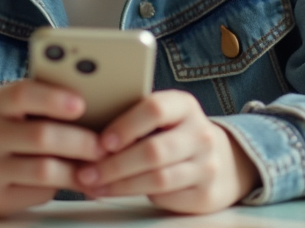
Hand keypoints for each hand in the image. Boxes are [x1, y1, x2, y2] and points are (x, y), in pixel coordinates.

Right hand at [0, 79, 104, 217]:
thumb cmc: (0, 128)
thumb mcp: (10, 108)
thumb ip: (41, 104)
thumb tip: (97, 106)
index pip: (22, 94)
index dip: (53, 98)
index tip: (82, 103)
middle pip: (40, 136)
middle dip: (80, 140)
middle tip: (105, 145)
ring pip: (44, 170)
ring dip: (78, 169)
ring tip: (99, 166)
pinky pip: (38, 194)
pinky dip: (63, 187)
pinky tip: (77, 181)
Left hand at [74, 90, 258, 213]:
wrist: (221, 161)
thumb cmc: (173, 134)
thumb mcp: (162, 117)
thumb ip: (134, 118)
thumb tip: (83, 128)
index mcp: (184, 106)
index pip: (155, 109)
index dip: (126, 125)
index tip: (102, 141)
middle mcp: (200, 134)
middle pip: (154, 151)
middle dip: (115, 164)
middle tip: (86, 173)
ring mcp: (206, 165)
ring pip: (157, 179)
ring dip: (120, 185)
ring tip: (94, 186)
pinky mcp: (204, 194)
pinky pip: (165, 198)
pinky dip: (134, 197)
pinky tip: (113, 193)